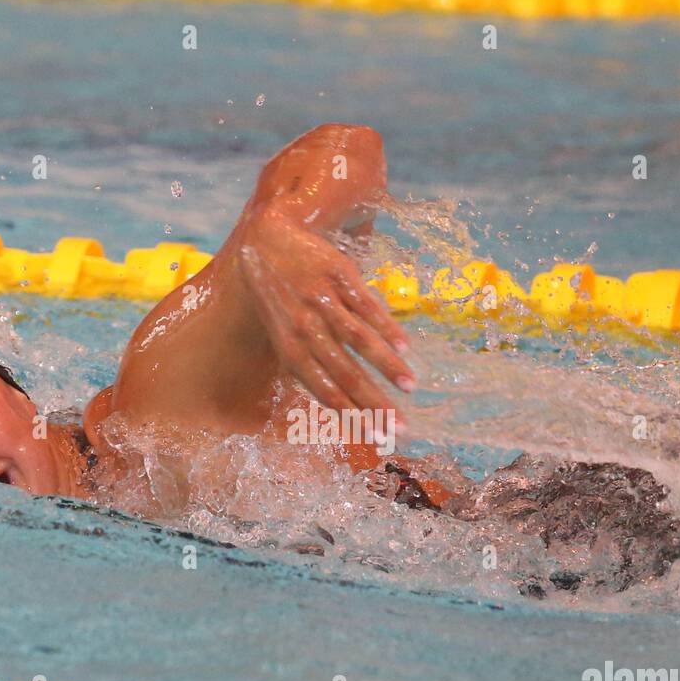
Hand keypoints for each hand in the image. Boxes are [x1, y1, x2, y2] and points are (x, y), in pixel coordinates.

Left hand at [237, 207, 414, 423]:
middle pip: (345, 374)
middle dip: (375, 404)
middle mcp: (307, 330)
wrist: (269, 241)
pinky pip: (366, 307)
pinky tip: (405, 348)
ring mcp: (324, 303)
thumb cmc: (280, 300)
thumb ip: (309, 367)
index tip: (380, 439)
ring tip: (410, 387)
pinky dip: (386, 329)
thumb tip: (340, 405)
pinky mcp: (339, 277)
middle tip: (401, 427)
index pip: (326, 393)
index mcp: (292, 352)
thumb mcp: (284, 336)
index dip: (354, 418)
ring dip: (386, 366)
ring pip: (358, 341)